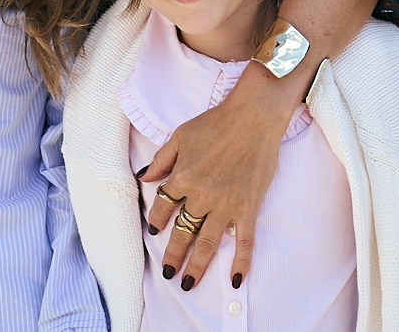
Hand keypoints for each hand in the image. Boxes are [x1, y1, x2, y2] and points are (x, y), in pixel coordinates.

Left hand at [141, 63, 294, 291]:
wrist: (254, 115)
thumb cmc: (216, 121)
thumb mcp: (180, 136)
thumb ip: (162, 160)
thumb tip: (144, 178)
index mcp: (182, 178)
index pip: (163, 207)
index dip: (157, 220)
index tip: (155, 230)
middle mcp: (201, 196)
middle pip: (183, 232)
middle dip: (173, 255)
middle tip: (168, 272)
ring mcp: (226, 205)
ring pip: (208, 243)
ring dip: (197, 266)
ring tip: (188, 283)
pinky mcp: (248, 208)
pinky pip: (244, 241)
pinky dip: (241, 262)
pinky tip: (237, 280)